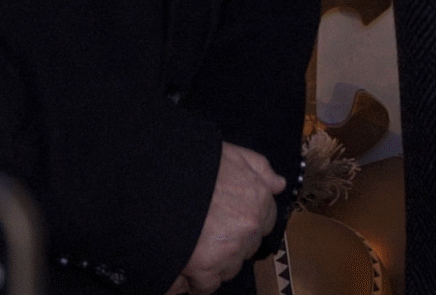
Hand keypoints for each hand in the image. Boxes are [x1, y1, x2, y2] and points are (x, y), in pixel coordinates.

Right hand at [174, 142, 283, 292]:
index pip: (265, 221)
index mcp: (258, 197)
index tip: (227, 223)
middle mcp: (250, 225)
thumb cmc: (192, 164)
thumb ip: (258, 168)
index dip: (245, 223)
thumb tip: (278, 185)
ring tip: (191, 249)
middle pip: (247, 248)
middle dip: (230, 245)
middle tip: (205, 236)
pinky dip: (194, 280)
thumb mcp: (231, 154)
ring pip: (228, 268)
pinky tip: (181, 266)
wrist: (157, 181)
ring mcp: (230, 249)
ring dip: (214, 264)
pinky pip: (206, 285)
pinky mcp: (205, 267)